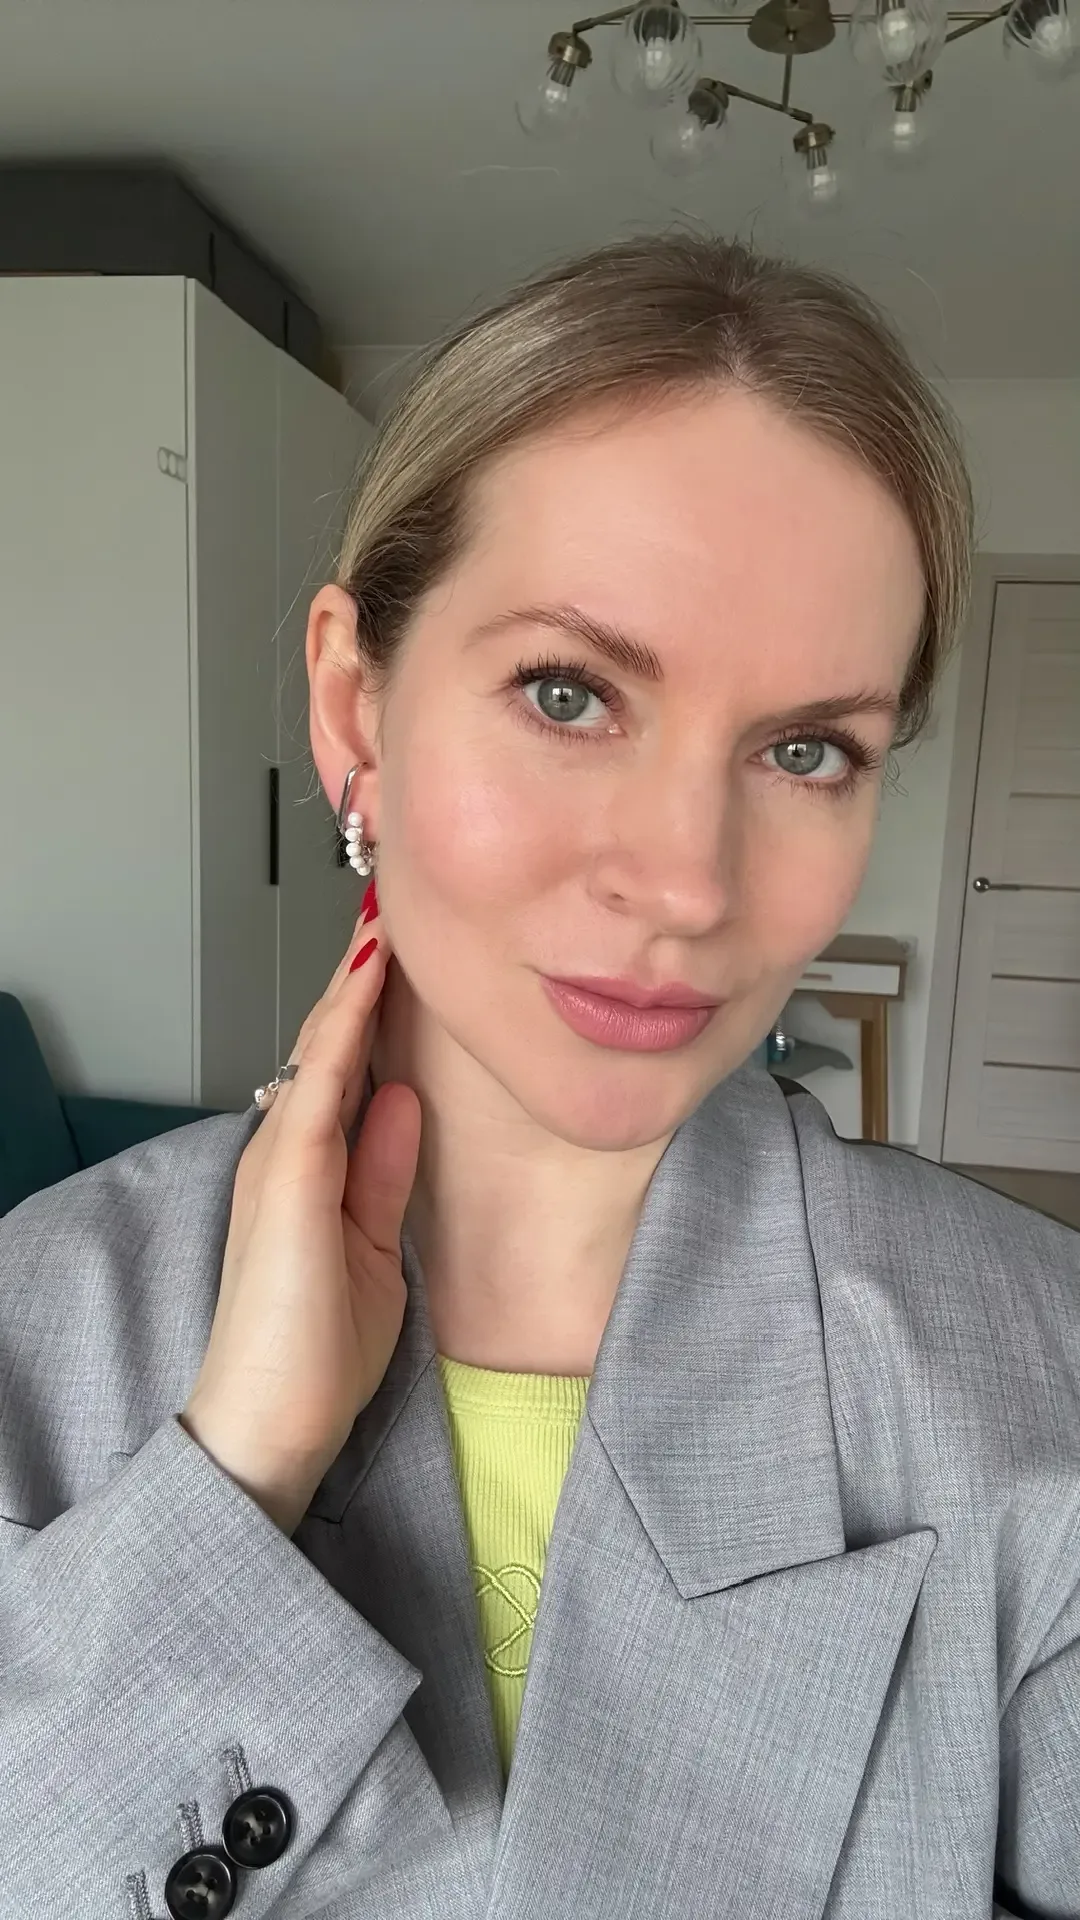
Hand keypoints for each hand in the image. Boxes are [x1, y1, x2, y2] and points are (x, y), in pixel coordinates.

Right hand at [180, 887, 421, 1533]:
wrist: (269, 1425)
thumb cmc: (314, 1356)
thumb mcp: (373, 1251)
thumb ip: (383, 1176)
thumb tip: (405, 1104)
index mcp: (308, 1172)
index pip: (342, 1072)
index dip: (370, 1011)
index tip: (403, 957)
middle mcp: (286, 1153)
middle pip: (327, 1047)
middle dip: (361, 980)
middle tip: (393, 910)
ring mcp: (281, 1160)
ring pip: (321, 1050)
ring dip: (353, 983)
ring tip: (386, 916)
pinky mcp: (288, 1179)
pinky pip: (321, 1084)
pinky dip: (345, 1028)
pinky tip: (369, 982)